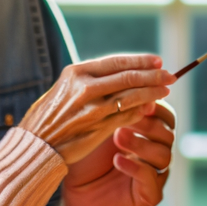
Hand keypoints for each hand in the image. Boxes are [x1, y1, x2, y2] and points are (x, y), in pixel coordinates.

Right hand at [18, 55, 174, 164]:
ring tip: (165, 90)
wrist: (35, 145)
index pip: (117, 62)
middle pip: (128, 76)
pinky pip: (126, 117)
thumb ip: (90, 81)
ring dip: (152, 93)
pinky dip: (140, 111)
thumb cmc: (48, 116)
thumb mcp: (64, 89)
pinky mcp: (98, 128)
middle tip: (170, 75)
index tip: (158, 61)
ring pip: (131, 96)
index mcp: (76, 73)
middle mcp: (85, 87)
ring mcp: (92, 109)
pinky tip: (150, 108)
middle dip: (153, 75)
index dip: (141, 61)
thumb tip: (121, 74)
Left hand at [61, 101, 175, 205]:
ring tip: (118, 137)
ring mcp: (155, 174)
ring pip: (164, 155)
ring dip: (141, 143)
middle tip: (129, 116)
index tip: (134, 94)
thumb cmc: (84, 154)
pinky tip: (117, 160)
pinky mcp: (150, 195)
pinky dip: (135, 167)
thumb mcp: (96, 126)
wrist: (73, 191)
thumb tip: (121, 75)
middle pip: (168, 132)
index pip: (164, 112)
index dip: (152, 104)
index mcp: (148, 132)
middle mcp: (156, 151)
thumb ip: (113, 107)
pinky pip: (152, 179)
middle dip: (149, 123)